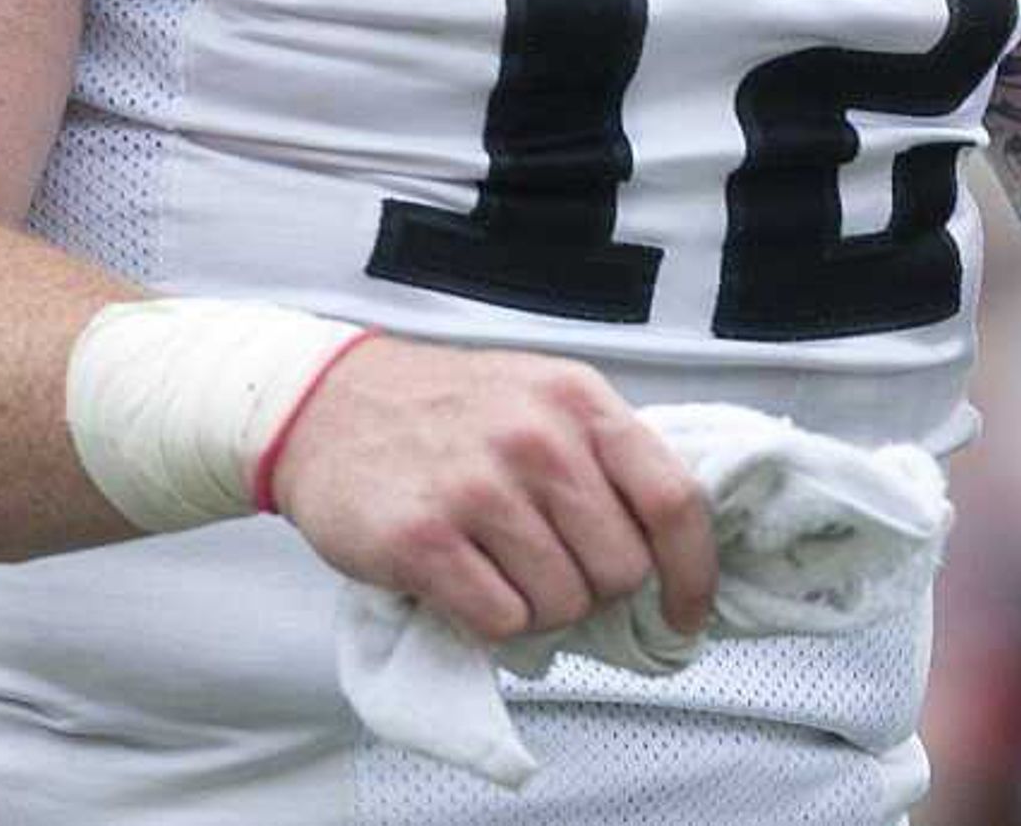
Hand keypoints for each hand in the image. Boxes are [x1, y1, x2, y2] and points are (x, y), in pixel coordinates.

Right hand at [266, 339, 714, 644]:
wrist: (326, 404)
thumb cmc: (447, 411)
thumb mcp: (542, 397)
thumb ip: (604, 456)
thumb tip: (666, 548)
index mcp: (581, 401)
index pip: (673, 500)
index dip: (694, 571)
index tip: (688, 613)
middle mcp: (537, 439)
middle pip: (620, 569)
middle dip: (596, 590)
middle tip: (552, 571)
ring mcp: (479, 489)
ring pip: (562, 605)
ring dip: (539, 609)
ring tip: (501, 571)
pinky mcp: (422, 539)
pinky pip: (500, 621)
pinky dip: (492, 620)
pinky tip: (465, 584)